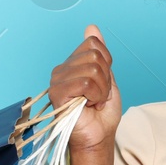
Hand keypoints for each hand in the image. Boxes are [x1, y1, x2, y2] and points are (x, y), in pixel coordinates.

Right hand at [49, 24, 120, 152]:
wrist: (98, 137)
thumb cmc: (101, 114)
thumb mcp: (108, 79)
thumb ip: (101, 54)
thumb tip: (91, 27)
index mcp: (72, 64)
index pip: (94, 44)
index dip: (106, 64)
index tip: (102, 84)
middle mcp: (62, 69)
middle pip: (95, 55)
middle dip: (105, 79)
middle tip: (97, 95)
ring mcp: (57, 80)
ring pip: (92, 69)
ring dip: (101, 89)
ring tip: (92, 101)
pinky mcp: (57, 92)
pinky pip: (86, 82)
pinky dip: (94, 95)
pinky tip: (87, 105)